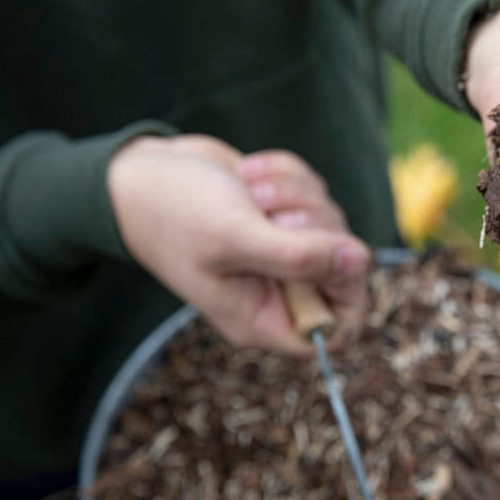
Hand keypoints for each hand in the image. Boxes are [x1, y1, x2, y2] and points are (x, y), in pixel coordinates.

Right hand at [107, 134, 369, 352]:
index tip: (331, 253)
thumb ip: (299, 256)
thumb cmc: (174, 212)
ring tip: (249, 189)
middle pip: (344, 265)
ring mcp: (282, 247)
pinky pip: (315, 189)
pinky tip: (249, 173)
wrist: (139, 172)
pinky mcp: (283, 211)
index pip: (339, 327)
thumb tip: (361, 260)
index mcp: (264, 315)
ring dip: (296, 193)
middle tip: (272, 213)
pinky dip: (288, 174)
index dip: (349, 291)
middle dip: (315, 226)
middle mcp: (278, 287)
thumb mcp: (235, 238)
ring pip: (331, 220)